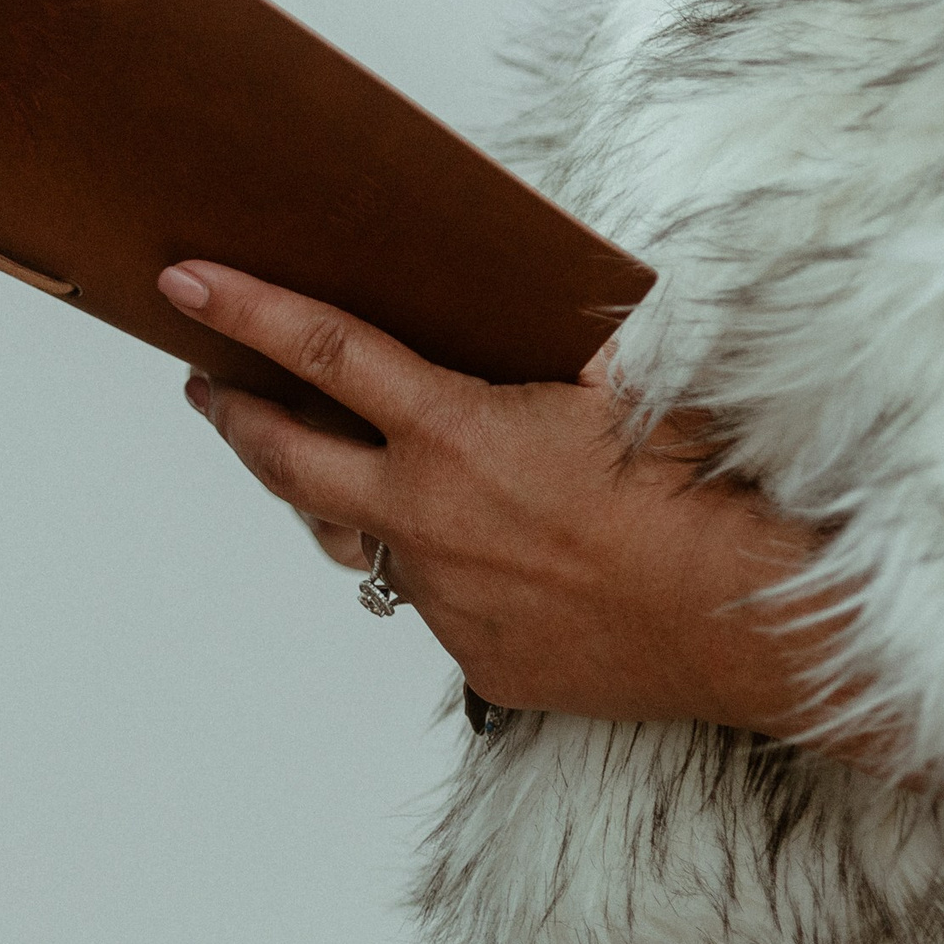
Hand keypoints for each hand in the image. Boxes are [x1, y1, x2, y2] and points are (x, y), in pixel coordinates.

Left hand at [160, 262, 888, 762]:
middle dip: (236, 418)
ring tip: (339, 472)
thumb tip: (545, 316)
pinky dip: (449, 571)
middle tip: (208, 387)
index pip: (322, 354)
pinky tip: (496, 555)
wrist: (756, 622)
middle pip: (290, 463)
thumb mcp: (631, 386)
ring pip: (365, 543)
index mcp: (455, 435)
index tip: (186, 284)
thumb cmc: (703, 493)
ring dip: (344, 505)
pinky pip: (440, 604)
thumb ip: (566, 350)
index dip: (245, 313)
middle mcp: (427, 519)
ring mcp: (446, 598)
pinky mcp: (478, 659)